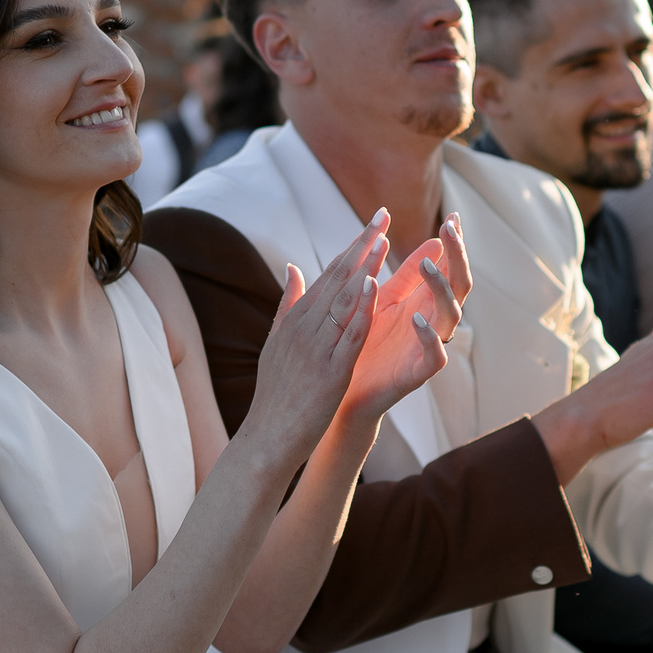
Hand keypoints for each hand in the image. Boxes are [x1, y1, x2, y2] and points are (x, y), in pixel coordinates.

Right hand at [236, 212, 389, 462]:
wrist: (268, 437)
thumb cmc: (276, 394)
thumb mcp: (277, 343)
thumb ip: (288, 304)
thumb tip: (292, 266)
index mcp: (295, 319)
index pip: (328, 274)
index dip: (353, 246)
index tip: (373, 222)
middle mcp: (304, 327)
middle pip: (337, 277)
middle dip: (362, 244)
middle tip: (383, 214)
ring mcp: (316, 347)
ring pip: (343, 299)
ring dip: (364, 267)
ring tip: (384, 239)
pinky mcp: (329, 370)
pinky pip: (347, 334)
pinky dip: (360, 309)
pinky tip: (374, 287)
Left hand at [346, 215, 469, 421]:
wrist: (344, 390)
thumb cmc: (362, 344)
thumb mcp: (380, 301)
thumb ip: (401, 274)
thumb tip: (420, 239)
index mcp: (421, 302)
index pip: (446, 267)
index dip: (452, 244)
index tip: (453, 217)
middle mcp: (431, 320)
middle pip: (458, 285)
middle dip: (457, 257)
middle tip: (450, 231)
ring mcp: (427, 346)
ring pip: (451, 315)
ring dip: (441, 289)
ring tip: (428, 268)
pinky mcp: (418, 373)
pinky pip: (435, 356)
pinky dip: (429, 337)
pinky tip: (417, 320)